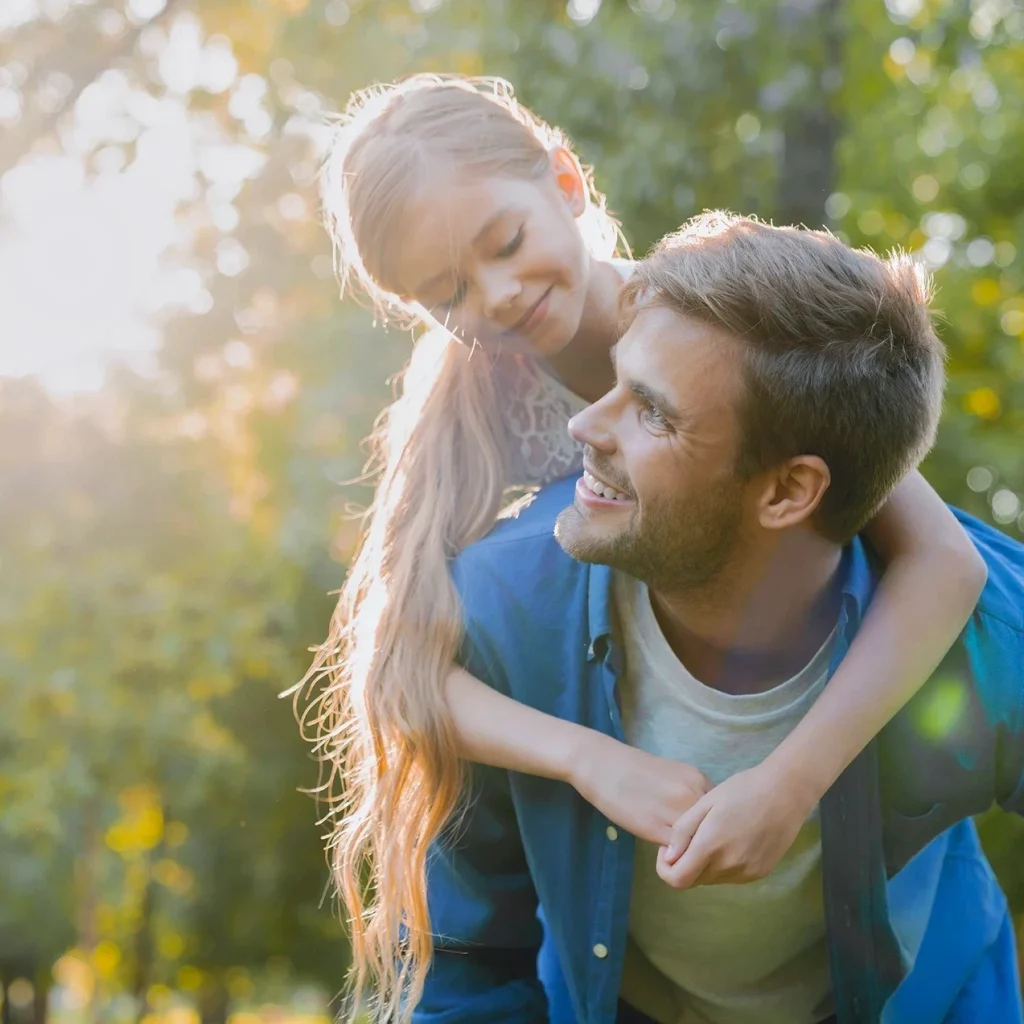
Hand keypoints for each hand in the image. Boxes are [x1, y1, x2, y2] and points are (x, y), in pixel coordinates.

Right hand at [569, 732, 710, 845]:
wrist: (602, 764)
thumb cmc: (634, 769)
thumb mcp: (673, 775)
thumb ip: (692, 795)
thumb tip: (706, 821)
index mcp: (698, 779)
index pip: (722, 813)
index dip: (717, 828)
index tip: (708, 837)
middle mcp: (692, 794)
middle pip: (715, 830)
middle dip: (710, 843)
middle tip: (699, 851)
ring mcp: (675, 811)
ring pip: (698, 843)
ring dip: (694, 853)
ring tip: (685, 856)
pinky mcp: (655, 828)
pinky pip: (677, 852)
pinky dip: (677, 858)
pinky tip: (668, 856)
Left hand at [655, 763, 817, 888]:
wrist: (785, 793)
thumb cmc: (742, 789)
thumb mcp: (706, 802)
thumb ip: (683, 831)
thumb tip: (668, 857)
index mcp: (711, 846)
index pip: (677, 880)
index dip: (665, 868)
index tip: (668, 849)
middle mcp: (729, 866)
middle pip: (693, 880)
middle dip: (684, 864)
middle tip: (690, 837)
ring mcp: (746, 873)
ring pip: (712, 879)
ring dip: (704, 865)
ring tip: (713, 835)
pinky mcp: (759, 873)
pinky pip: (731, 877)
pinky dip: (723, 865)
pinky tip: (731, 840)